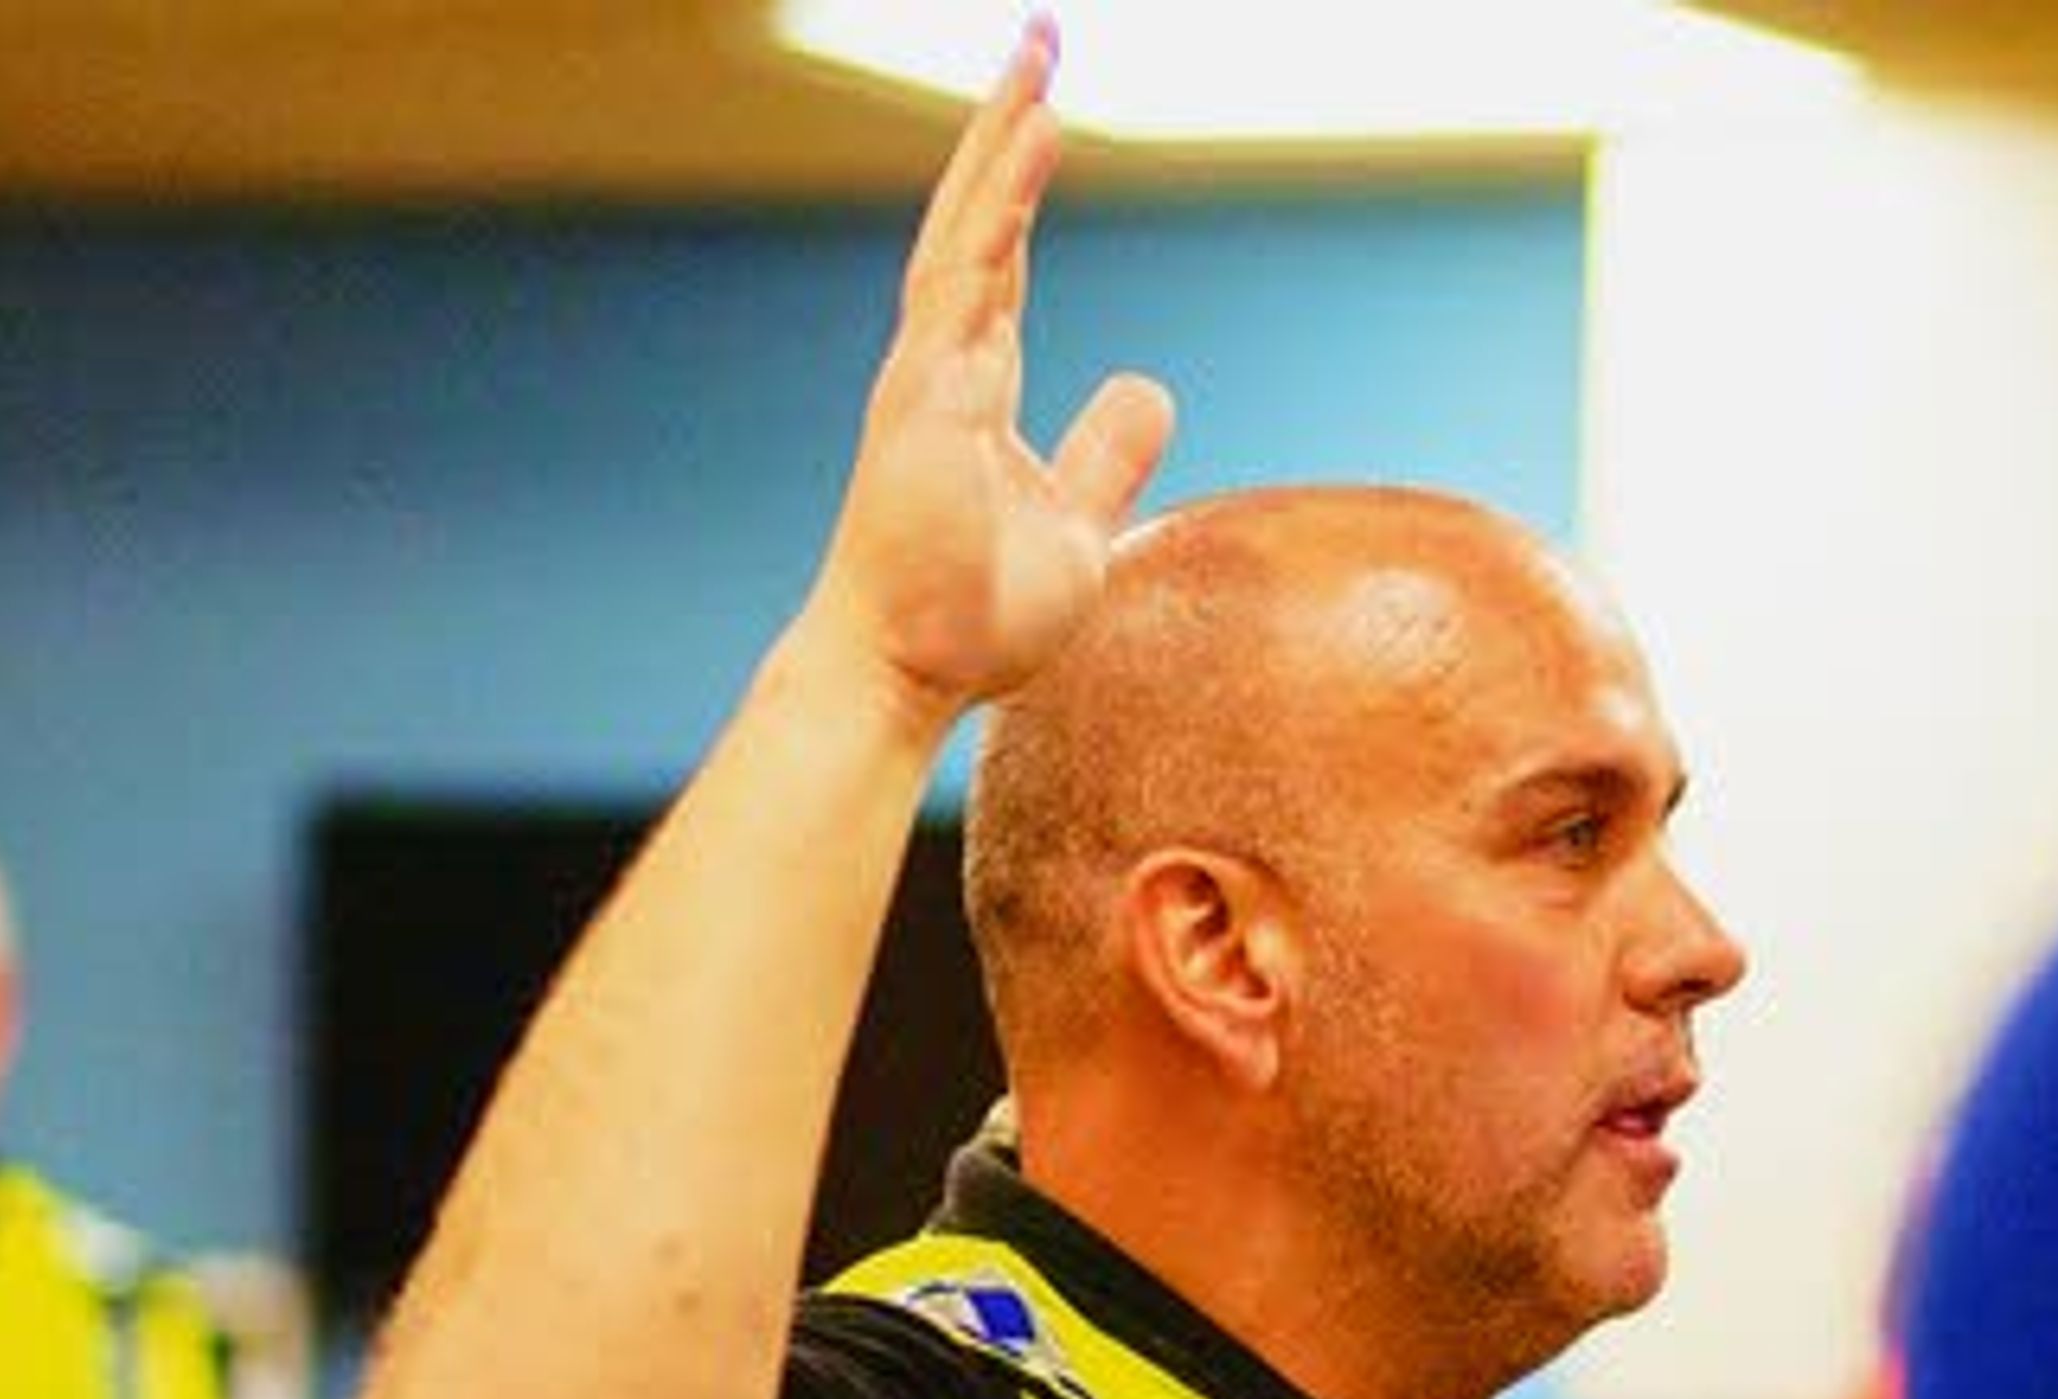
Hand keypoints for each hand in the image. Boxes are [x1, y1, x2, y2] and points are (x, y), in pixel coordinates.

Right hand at [807, 12, 1175, 720]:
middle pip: (975, 225)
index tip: (1046, 108)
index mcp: (972, 387)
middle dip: (1003, 133)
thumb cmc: (973, 615)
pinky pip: (967, 289)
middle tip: (1037, 43)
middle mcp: (939, 367)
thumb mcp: (1080, 525)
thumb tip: (1148, 388)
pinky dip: (1000, 213)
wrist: (909, 675)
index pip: (1000, 262)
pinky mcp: (925, 405)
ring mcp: (925, 381)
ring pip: (967, 239)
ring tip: (1040, 71)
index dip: (1020, 186)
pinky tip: (1031, 151)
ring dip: (1002, 152)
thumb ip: (1106, 453)